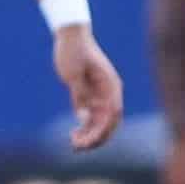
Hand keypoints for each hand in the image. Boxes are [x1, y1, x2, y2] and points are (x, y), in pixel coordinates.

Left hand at [51, 24, 123, 152]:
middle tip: (78, 146)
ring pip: (101, 123)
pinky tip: (74, 135)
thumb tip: (84, 117)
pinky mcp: (89, 97)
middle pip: (109, 122)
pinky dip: (85, 129)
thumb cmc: (73, 51)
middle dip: (96, 137)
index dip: (105, 129)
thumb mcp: (73, 72)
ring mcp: (100, 96)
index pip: (113, 113)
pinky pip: (91, 119)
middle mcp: (109, 93)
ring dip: (90, 136)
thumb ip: (80, 94)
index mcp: (110, 85)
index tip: (90, 139)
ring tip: (73, 143)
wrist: (70, 37)